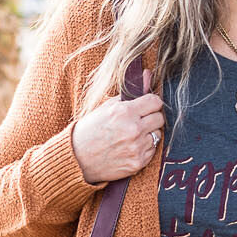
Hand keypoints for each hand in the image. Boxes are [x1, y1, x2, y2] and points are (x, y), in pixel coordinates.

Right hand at [70, 68, 165, 183]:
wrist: (77, 158)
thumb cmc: (90, 130)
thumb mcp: (107, 107)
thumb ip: (130, 92)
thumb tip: (148, 74)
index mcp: (124, 112)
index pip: (155, 102)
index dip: (151, 103)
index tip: (147, 106)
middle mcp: (133, 129)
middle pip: (159, 118)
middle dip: (151, 117)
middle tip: (139, 121)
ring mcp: (136, 147)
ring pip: (157, 135)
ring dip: (148, 134)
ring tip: (132, 135)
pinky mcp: (138, 163)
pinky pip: (152, 150)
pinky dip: (144, 148)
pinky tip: (130, 147)